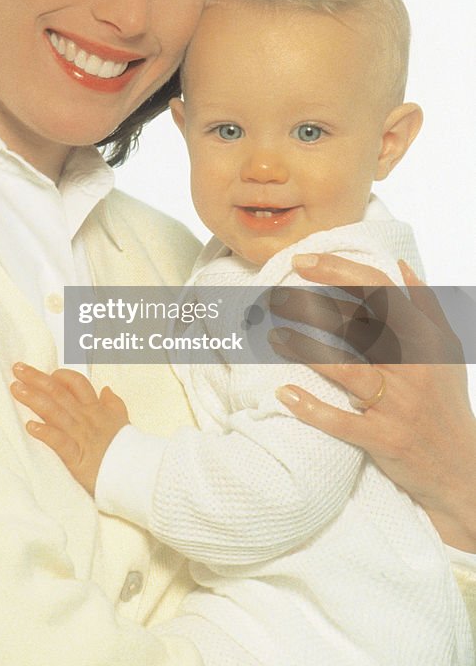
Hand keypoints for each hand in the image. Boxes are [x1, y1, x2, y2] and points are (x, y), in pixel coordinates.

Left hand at [10, 364, 128, 495]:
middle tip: (18, 368)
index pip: (77, 384)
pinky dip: (45, 433)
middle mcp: (85, 418)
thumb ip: (113, 403)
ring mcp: (80, 436)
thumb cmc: (128, 449)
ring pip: (54, 412)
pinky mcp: (76, 457)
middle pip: (59, 392)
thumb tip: (106, 389)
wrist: (136, 473)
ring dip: (34, 399)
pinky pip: (59, 442)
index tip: (47, 373)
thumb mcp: (122, 420)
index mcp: (95, 409)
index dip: (61, 375)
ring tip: (16, 389)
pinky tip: (30, 426)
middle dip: (37, 379)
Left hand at [269, 258, 475, 550]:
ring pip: (347, 369)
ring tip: (274, 336)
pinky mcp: (384, 438)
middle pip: (356, 324)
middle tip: (274, 296)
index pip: (379, 291)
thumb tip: (401, 265)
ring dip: (306, 351)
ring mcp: (398, 404)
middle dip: (310, 306)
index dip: (338, 272)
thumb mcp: (447, 349)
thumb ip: (425, 305)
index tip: (303, 261)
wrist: (462, 469)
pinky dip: (312, 408)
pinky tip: (284, 392)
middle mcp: (413, 367)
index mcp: (424, 339)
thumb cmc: (447, 402)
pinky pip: (343, 421)